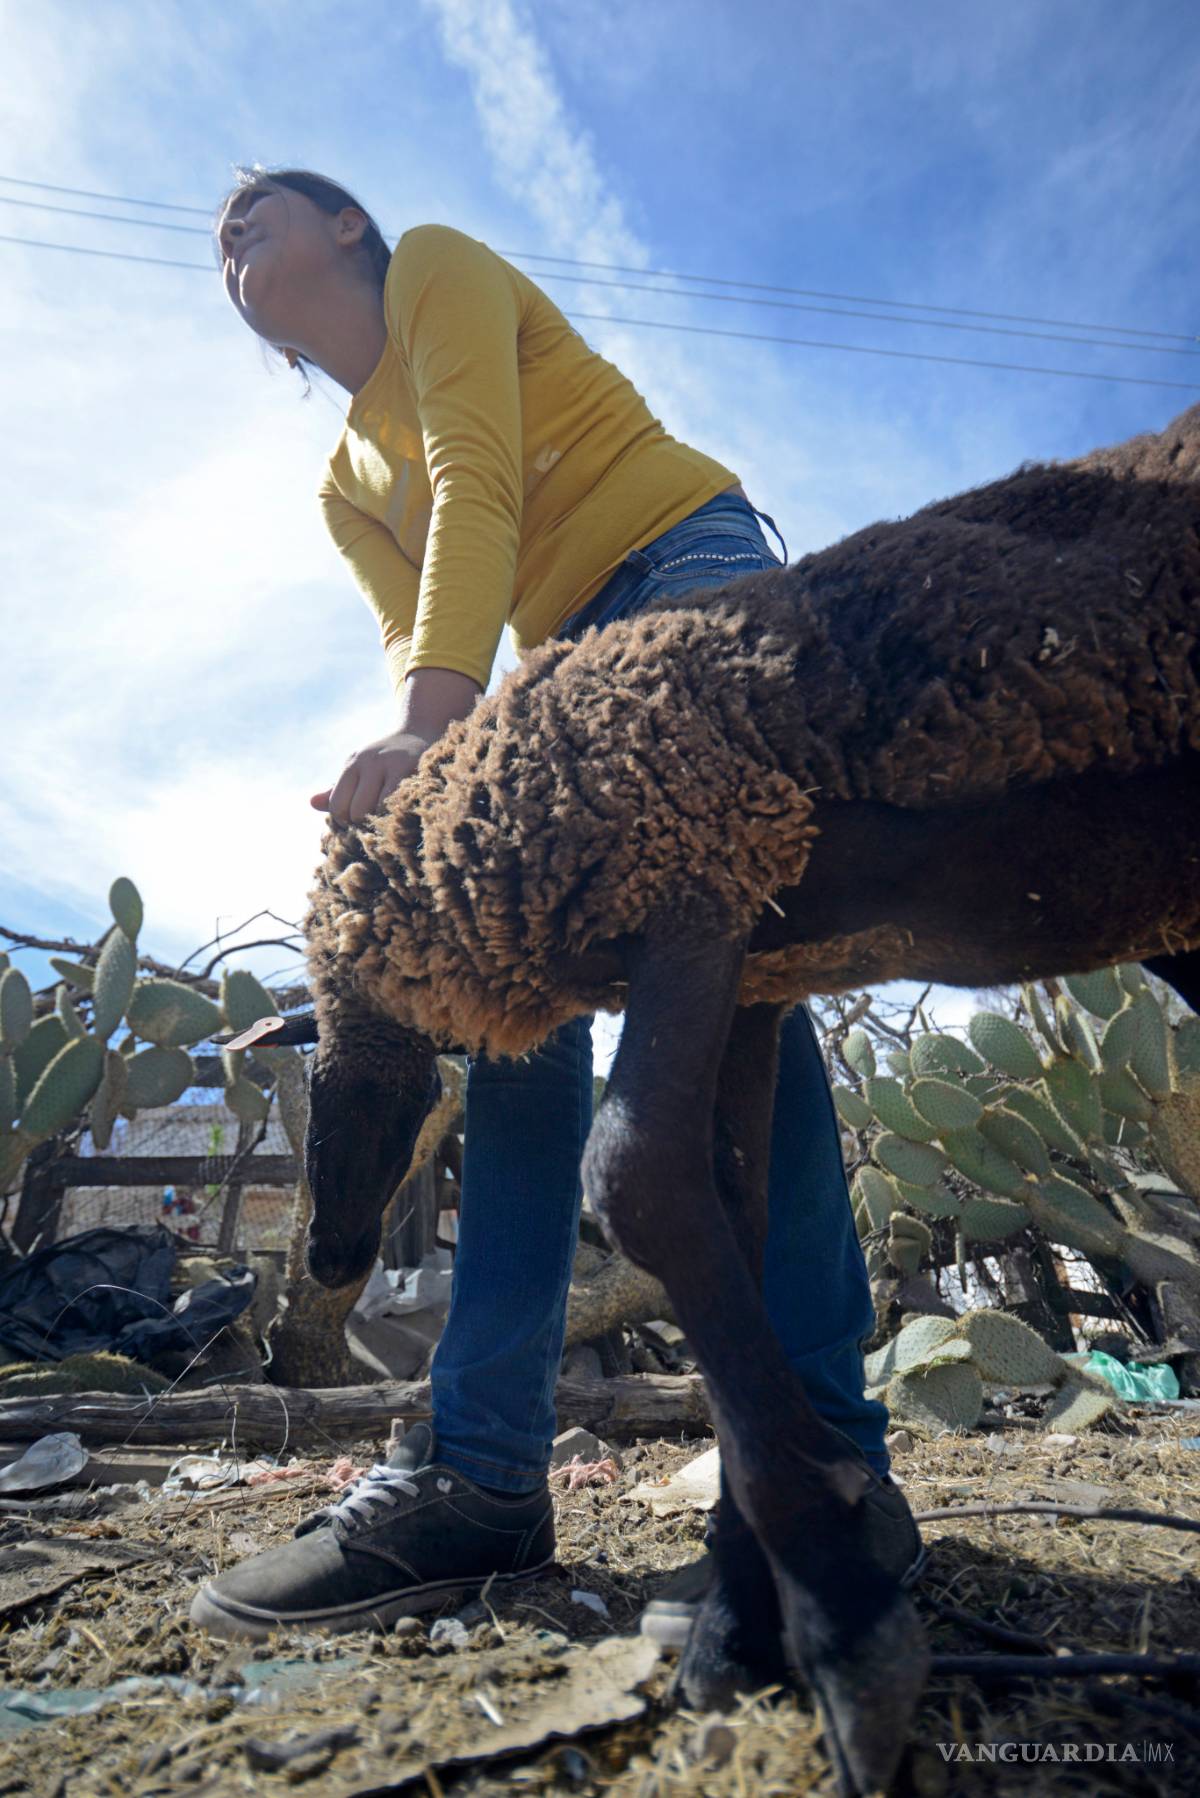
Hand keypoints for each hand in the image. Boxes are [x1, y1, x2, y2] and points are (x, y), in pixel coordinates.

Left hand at [312, 730, 431, 824]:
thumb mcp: (360, 770)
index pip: (337, 804)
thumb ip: (338, 790)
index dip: (346, 822)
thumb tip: (311, 803)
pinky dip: (395, 814)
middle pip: (356, 811)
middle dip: (364, 825)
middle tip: (375, 823)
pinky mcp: (411, 769)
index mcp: (353, 763)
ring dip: (382, 822)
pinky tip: (402, 813)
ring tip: (389, 820)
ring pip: (376, 810)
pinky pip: (396, 803)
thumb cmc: (388, 759)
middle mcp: (368, 762)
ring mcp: (390, 764)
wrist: (423, 731)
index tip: (359, 822)